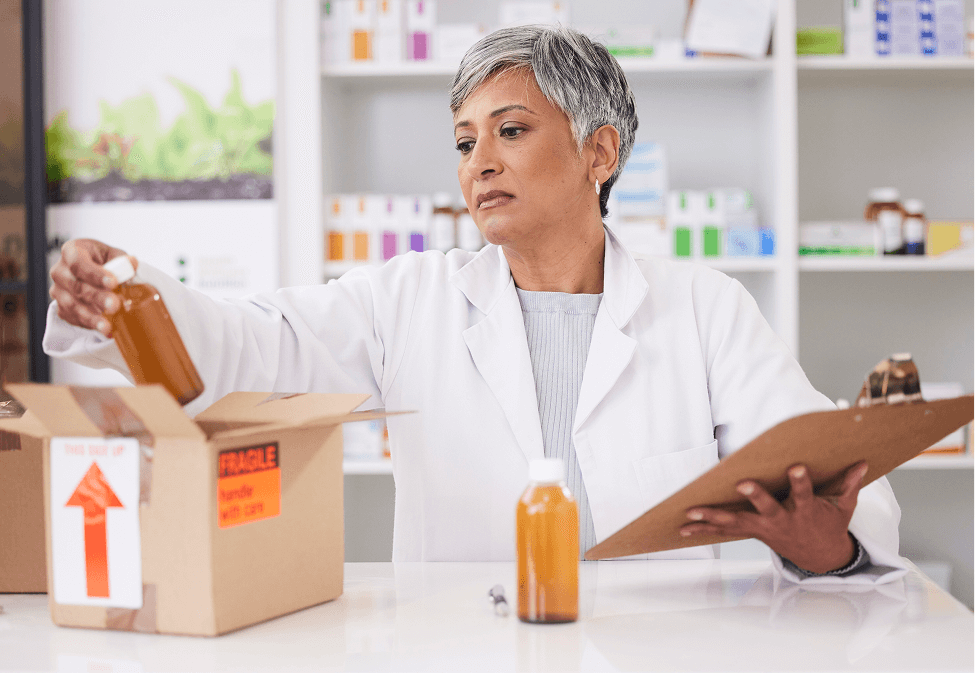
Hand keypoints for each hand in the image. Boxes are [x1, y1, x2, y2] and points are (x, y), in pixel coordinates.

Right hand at [49, 239, 137, 337]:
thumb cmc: (105, 262)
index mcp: (72, 251)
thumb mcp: (114, 256)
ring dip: (91, 316)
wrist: (97, 276)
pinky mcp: (62, 308)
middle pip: (75, 286)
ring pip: (72, 305)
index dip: (95, 273)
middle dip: (97, 297)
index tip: (114, 282)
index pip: (79, 262)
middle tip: (115, 305)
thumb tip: (131, 264)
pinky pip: (73, 318)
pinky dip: (89, 324)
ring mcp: (58, 291)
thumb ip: (121, 261)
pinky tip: (104, 329)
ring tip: (108, 325)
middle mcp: (60, 271)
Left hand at [680, 461, 868, 573]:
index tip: (796, 467)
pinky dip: (705, 529)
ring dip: (713, 517)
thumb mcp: (843, 508)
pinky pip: (725, 532)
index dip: (800, 482)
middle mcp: (782, 521)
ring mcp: (765, 529)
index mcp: (805, 512)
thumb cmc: (830, 526)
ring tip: (691, 512)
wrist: (821, 559)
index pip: (803, 494)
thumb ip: (849, 484)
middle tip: (743, 484)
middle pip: (767, 508)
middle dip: (756, 497)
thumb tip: (863, 462)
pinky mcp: (753, 534)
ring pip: (737, 522)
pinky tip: (684, 528)